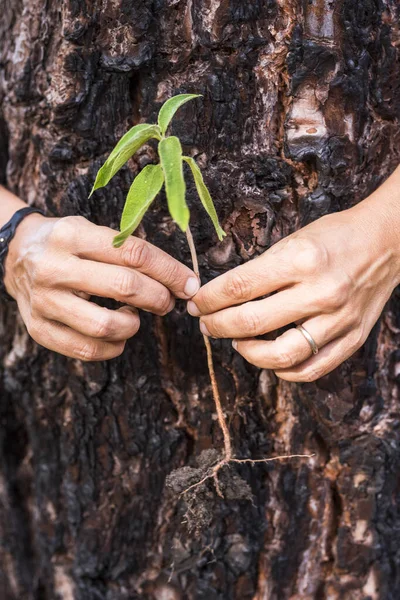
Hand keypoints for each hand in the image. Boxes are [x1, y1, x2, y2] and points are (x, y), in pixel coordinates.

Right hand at [5, 214, 198, 360]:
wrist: (15, 256)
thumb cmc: (66, 244)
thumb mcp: (91, 230)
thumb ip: (128, 249)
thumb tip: (179, 280)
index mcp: (72, 235)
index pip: (133, 253)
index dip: (169, 271)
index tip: (189, 284)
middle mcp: (54, 267)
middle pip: (124, 287)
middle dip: (159, 298)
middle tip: (168, 302)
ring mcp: (43, 301)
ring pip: (105, 326)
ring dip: (134, 326)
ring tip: (133, 317)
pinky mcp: (39, 329)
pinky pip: (86, 350)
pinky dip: (113, 347)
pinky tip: (117, 336)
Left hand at [188, 192, 399, 381]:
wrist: (387, 242)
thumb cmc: (335, 237)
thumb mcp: (294, 240)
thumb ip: (261, 270)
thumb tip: (222, 297)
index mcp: (301, 259)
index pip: (239, 287)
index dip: (209, 299)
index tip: (197, 303)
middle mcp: (321, 292)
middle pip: (251, 322)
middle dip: (217, 325)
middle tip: (206, 324)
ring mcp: (339, 319)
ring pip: (280, 355)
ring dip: (247, 352)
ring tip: (236, 342)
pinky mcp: (352, 338)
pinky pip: (312, 369)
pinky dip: (284, 371)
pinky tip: (269, 360)